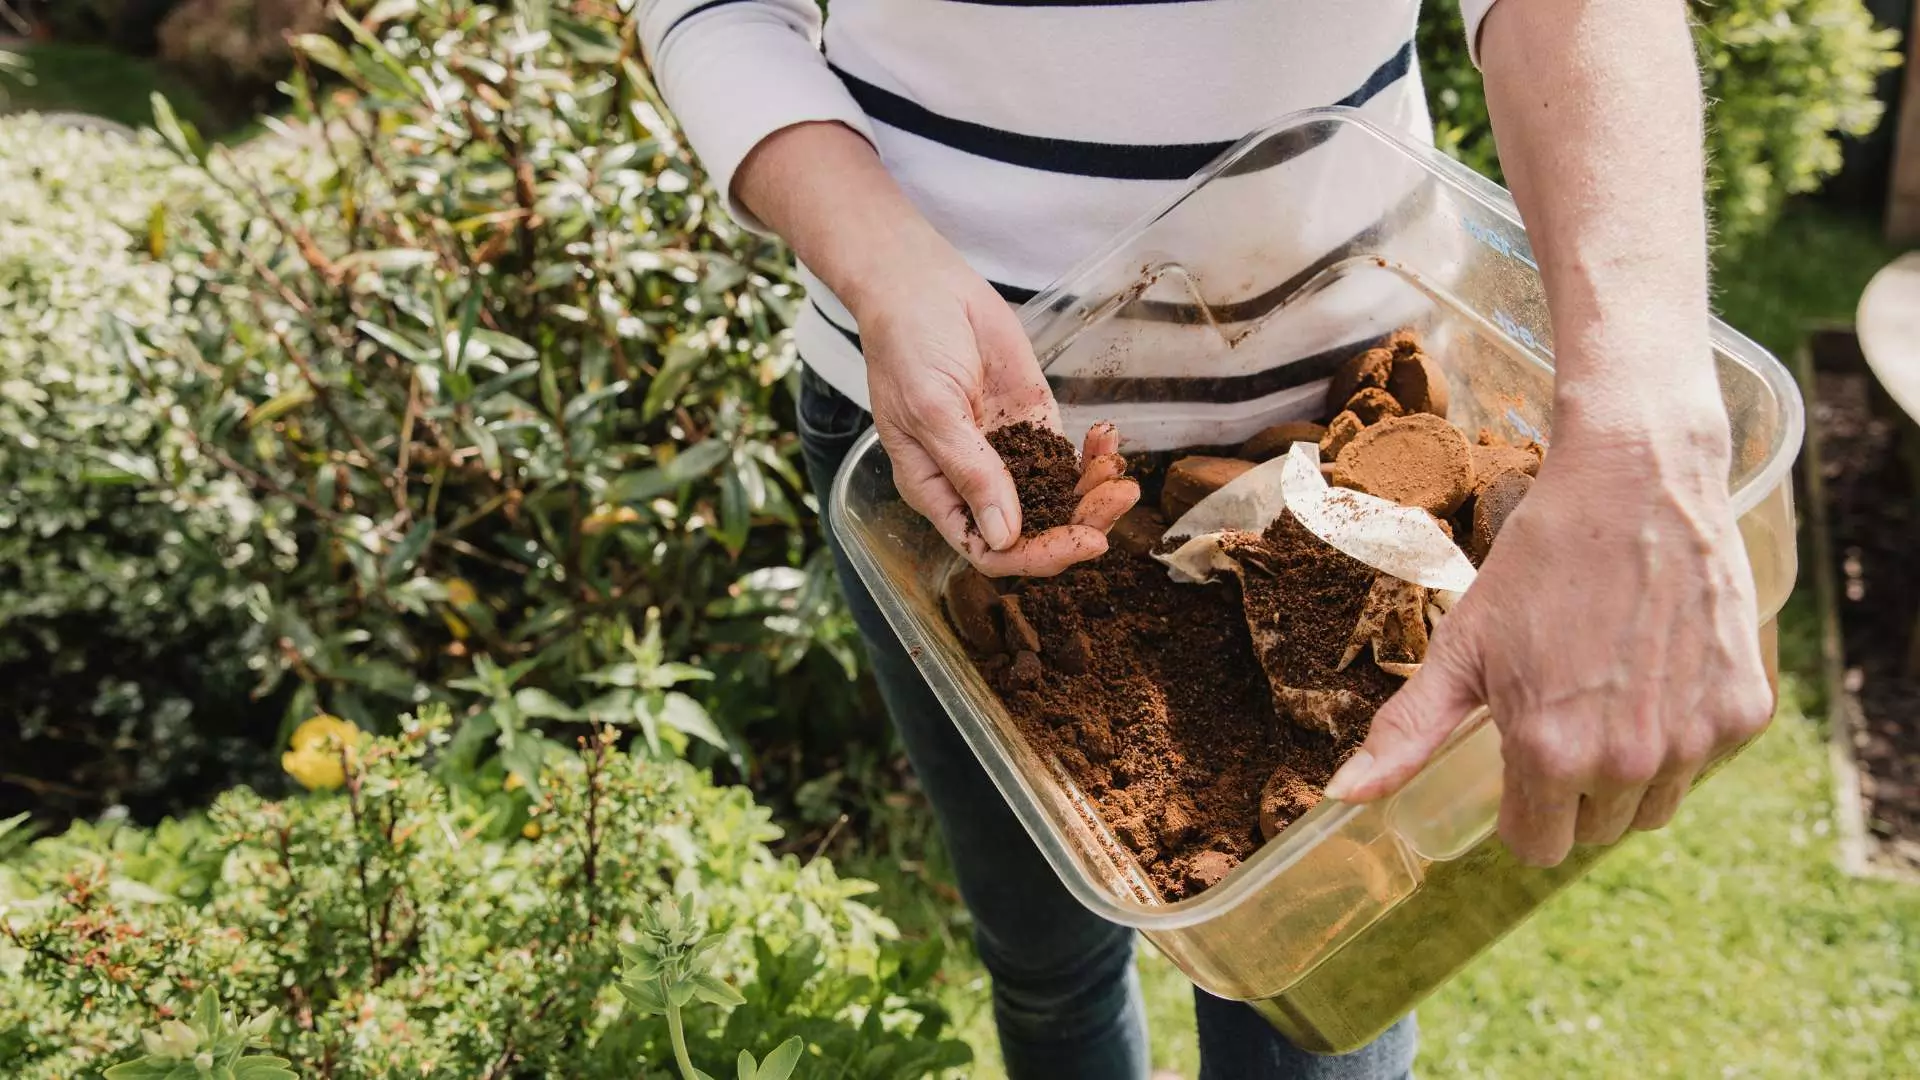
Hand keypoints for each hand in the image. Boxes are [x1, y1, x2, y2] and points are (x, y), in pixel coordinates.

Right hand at [854, 247, 1138, 576]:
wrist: (922, 286)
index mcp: (937, 491)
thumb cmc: (907, 346)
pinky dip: (1093, 456)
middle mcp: (973, 482)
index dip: (1036, 556)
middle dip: (1080, 523)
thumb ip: (970, 472)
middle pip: (1033, 530)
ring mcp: (1006, 453)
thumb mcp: (932, 411)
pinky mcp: (1032, 422)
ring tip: (1120, 473)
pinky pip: (1068, 456)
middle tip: (1119, 499)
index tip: (1083, 541)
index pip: (989, 549)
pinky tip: (1109, 440)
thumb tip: (1004, 536)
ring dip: (1093, 492)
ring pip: (1057, 498)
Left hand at [1323, 415, 1772, 865]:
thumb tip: (1342, 799)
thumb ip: (1407, 733)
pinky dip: (1683, 734)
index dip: (1520, 808)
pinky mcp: (1745, 713)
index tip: (1518, 759)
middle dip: (1572, 790)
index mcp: (1549, 753)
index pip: (1535, 846)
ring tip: (1608, 694)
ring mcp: (1695, 741)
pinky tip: (1658, 672)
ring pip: (1654, 806)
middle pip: (1594, 830)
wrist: (1637, 484)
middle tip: (1564, 711)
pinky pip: (1706, 761)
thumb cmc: (1539, 562)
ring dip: (1630, 774)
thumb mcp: (1462, 647)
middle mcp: (1628, 761)